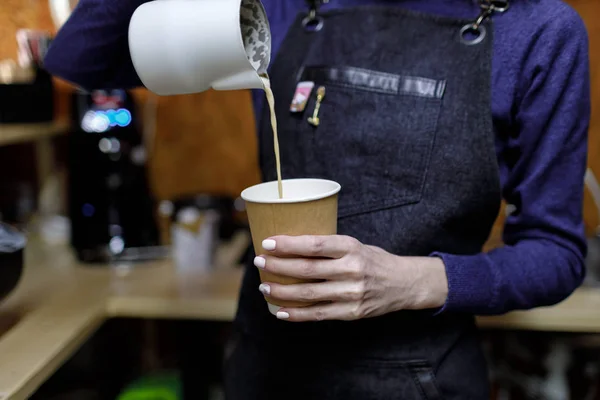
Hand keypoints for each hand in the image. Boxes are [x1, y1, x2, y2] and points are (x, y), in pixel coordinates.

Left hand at [254, 235, 448, 321]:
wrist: (404, 283)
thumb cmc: (373, 260)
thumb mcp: (355, 245)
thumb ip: (328, 247)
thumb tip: (290, 246)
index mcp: (351, 247)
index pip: (315, 245)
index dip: (289, 245)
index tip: (268, 243)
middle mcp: (351, 270)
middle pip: (307, 270)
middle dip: (278, 266)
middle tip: (259, 261)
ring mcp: (352, 293)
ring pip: (309, 294)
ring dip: (282, 291)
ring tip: (264, 286)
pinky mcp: (352, 312)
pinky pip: (318, 315)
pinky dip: (296, 314)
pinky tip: (280, 311)